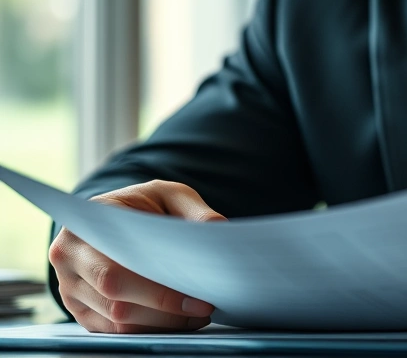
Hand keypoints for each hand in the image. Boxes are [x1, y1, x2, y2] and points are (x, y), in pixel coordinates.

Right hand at [49, 180, 225, 332]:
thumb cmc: (144, 205)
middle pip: (116, 299)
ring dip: (163, 322)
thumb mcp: (171, 195)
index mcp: (86, 225)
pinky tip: (180, 318)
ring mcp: (70, 288)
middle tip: (206, 307)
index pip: (116, 269)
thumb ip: (195, 211)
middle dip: (166, 308)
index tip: (199, 297)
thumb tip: (219, 231)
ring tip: (199, 313)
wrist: (118, 216)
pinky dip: (152, 328)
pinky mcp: (82, 311)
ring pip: (117, 319)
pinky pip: (116, 330)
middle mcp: (69, 257)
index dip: (159, 291)